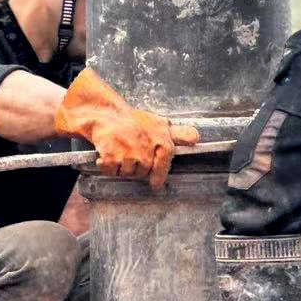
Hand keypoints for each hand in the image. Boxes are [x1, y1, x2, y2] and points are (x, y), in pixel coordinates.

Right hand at [53, 68, 200, 190]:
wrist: (104, 115)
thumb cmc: (132, 121)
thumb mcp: (159, 124)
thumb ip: (178, 134)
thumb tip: (196, 138)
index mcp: (160, 138)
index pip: (165, 160)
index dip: (160, 174)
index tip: (155, 185)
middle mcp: (147, 146)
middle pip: (144, 171)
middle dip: (135, 168)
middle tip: (128, 155)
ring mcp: (130, 152)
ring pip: (128, 173)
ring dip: (120, 167)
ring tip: (117, 152)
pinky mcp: (113, 156)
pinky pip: (111, 171)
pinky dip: (106, 166)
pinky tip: (106, 155)